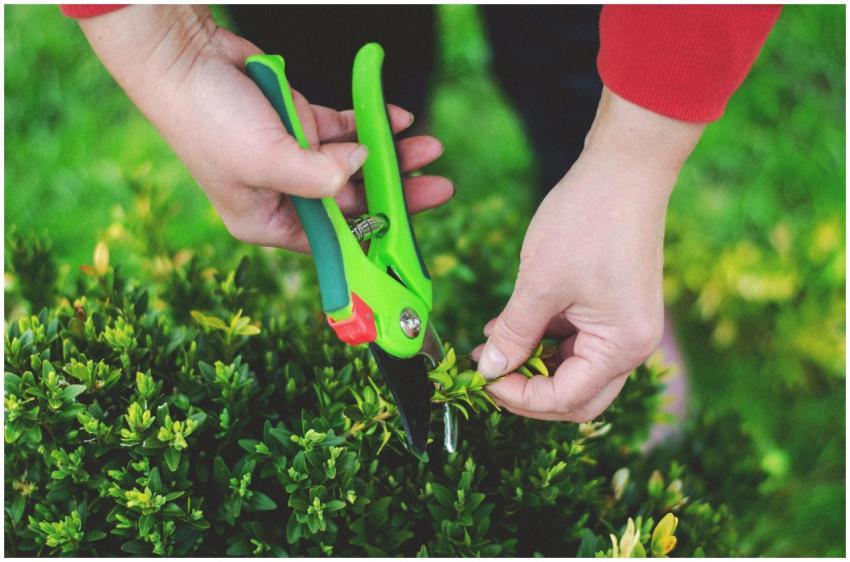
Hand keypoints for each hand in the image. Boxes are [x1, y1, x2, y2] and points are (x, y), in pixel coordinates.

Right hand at [78, 6, 451, 251]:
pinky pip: (345, 128)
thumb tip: (359, 170)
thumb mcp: (264, 159)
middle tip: (438, 186)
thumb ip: (316, 176)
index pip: (333, 239)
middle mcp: (285, 195)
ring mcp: (295, 157)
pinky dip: (370, 123)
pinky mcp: (300, 124)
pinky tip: (398, 120)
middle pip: (352, 201)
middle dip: (395, 191)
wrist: (184, 59)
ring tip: (429, 147)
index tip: (412, 234)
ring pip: (355, 162)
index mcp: (269, 220)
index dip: (375, 236)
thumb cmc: (207, 119)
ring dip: (391, 154)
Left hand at [473, 88, 704, 421]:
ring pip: (574, 368)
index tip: (483, 380)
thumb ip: (513, 333)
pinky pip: (577, 339)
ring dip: (532, 363)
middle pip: (576, 395)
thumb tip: (489, 369)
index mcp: (621, 347)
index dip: (520, 397)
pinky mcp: (615, 308)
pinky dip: (544, 338)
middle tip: (489, 375)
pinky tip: (508, 325)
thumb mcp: (538, 284)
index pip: (566, 399)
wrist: (624, 168)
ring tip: (488, 345)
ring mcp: (626, 326)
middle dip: (530, 390)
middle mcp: (632, 345)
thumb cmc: (586, 221)